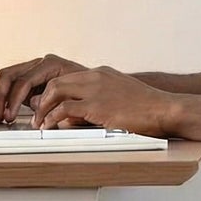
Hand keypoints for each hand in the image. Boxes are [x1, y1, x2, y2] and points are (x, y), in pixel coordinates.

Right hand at [0, 55, 82, 122]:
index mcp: (51, 64)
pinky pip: (9, 84)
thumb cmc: (89, 94)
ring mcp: (34, 71)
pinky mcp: (30, 81)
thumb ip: (53, 102)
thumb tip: (35, 106)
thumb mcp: (73, 100)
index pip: (24, 80)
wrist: (99, 90)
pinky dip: (2, 97)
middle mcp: (40, 64)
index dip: (13, 100)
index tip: (9, 116)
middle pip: (8, 75)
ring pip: (5, 78)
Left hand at [31, 65, 177, 136]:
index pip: (67, 77)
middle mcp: (96, 77)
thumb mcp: (122, 97)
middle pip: (56, 81)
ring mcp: (96, 90)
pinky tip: (50, 127)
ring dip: (42, 109)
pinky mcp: (97, 106)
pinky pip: (65, 109)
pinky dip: (52, 118)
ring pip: (55, 91)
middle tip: (35, 114)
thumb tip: (83, 115)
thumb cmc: (149, 109)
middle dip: (40, 98)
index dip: (51, 92)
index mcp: (101, 74)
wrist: (166, 109)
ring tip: (39, 123)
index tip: (44, 106)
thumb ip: (102, 101)